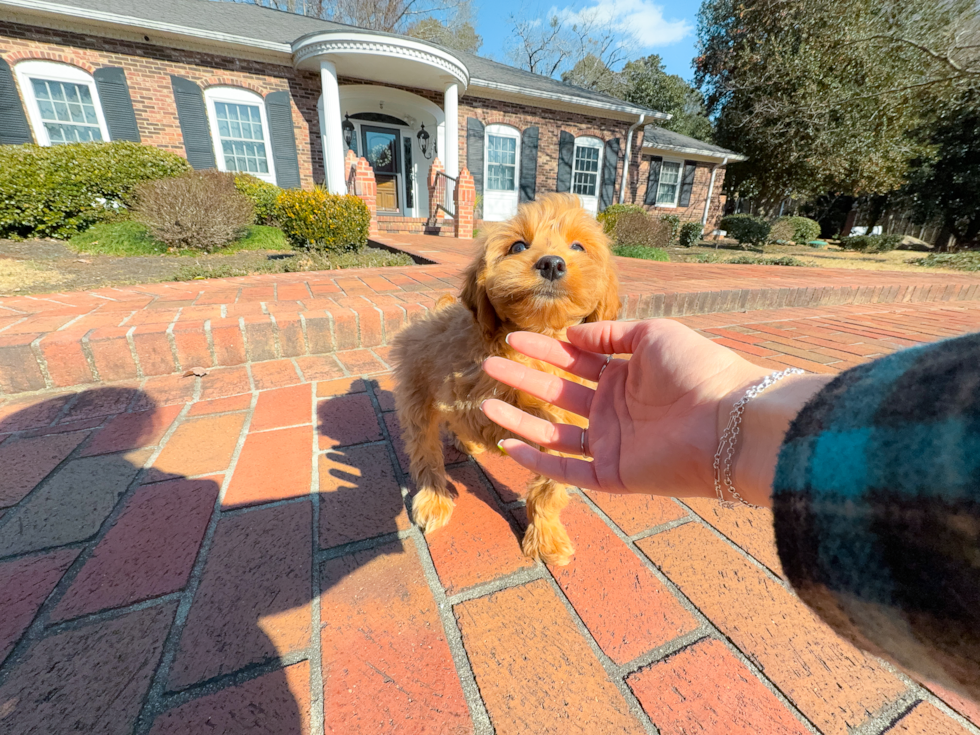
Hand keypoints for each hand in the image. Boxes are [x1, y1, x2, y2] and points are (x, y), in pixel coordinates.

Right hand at [481, 319, 825, 505]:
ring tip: (485, 405)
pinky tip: (508, 445)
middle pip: (558, 393)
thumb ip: (610, 334)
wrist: (729, 420)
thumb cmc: (698, 369)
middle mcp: (615, 409)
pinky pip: (567, 470)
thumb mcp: (652, 335)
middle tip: (489, 365)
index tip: (512, 338)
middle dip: (524, 379)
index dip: (543, 348)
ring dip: (520, 419)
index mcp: (626, 375)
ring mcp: (612, 442)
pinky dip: (537, 461)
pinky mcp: (613, 473)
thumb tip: (572, 336)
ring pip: (554, 432)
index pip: (575, 360)